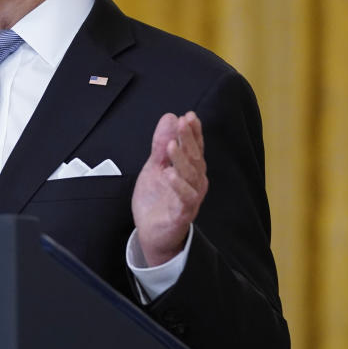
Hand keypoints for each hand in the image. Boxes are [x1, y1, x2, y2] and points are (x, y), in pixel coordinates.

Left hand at [132, 111, 207, 265]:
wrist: (152, 232)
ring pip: (190, 176)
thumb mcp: (155, 166)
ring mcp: (190, 198)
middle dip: (189, 140)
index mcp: (190, 170)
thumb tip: (170, 117)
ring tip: (172, 145)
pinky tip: (170, 174)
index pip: (195, 147)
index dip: (193, 132)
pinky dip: (178, 186)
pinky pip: (185, 199)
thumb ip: (161, 144)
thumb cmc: (157, 198)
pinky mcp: (182, 213)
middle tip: (182, 123)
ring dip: (181, 160)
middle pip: (195, 158)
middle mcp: (195, 182)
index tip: (189, 116)